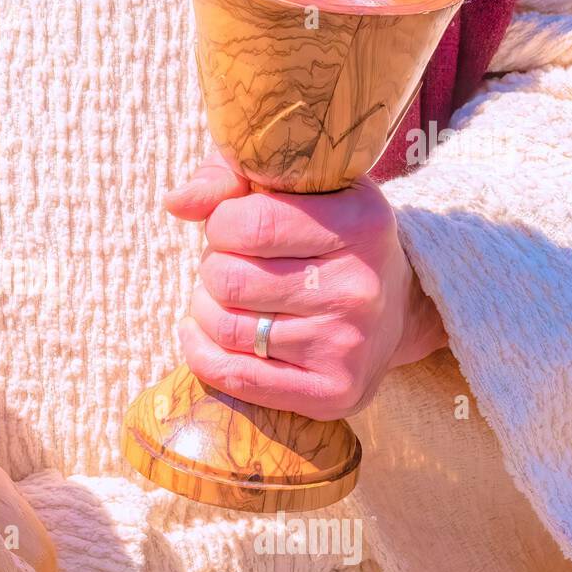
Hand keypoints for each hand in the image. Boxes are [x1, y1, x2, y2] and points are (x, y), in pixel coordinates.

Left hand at [163, 153, 446, 419]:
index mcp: (360, 223)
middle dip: (214, 269)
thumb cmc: (325, 234)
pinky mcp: (333, 392)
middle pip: (229, 280)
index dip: (221, 224)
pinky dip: (200, 353)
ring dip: (206, 309)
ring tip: (226, 298)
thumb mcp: (294, 187)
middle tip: (233, 266)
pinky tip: (199, 333)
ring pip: (224, 328)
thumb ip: (230, 178)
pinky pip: (234, 376)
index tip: (233, 227)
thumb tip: (177, 202)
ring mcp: (347, 344)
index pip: (249, 224)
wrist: (395, 306)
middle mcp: (359, 286)